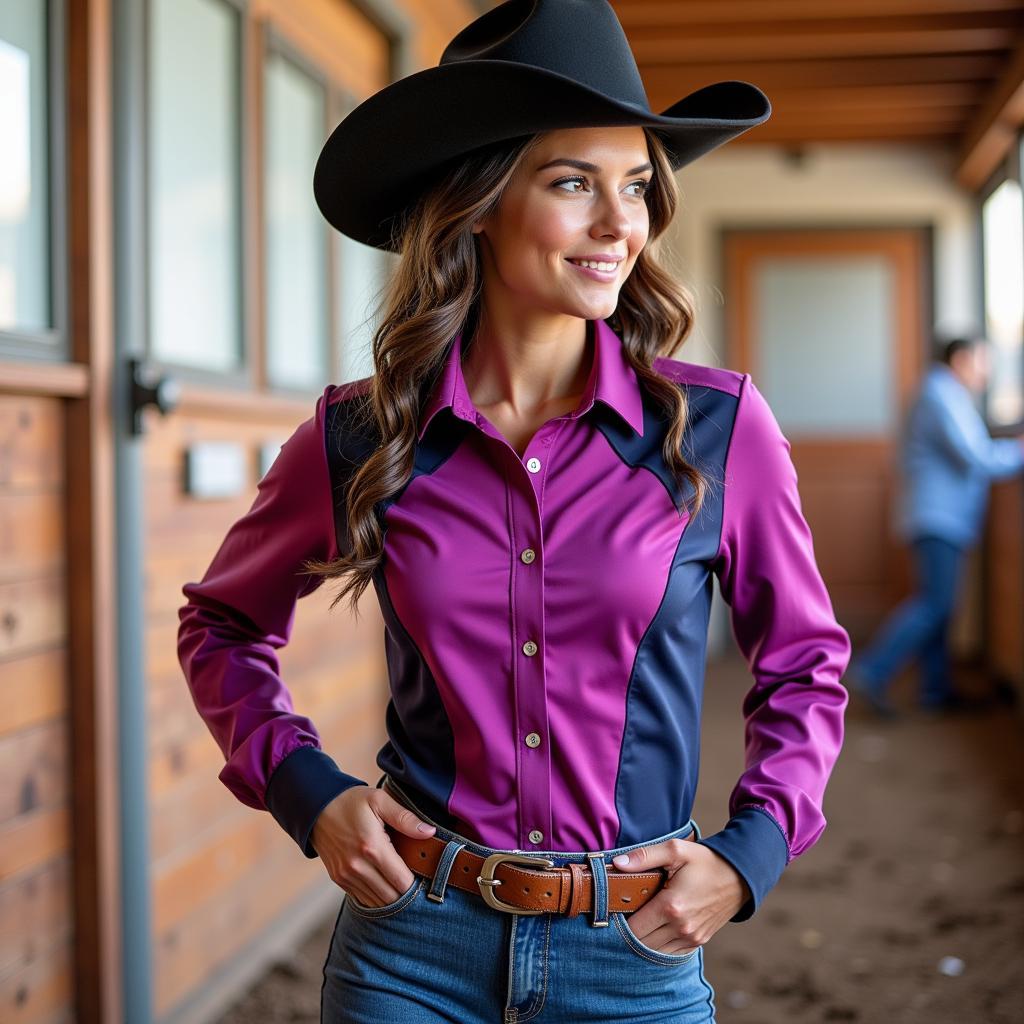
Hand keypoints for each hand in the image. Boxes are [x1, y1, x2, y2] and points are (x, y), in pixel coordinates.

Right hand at [311, 786, 436, 906]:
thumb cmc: (352, 801)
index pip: (402, 882)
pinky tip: (385, 884)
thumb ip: (405, 818)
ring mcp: (347, 876)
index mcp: (372, 847)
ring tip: (402, 883)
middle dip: (407, 893)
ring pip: (377, 902)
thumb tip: (429, 832)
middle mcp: (358, 866)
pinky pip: (363, 899)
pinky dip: (376, 896)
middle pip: (391, 897)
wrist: (316, 807)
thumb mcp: (380, 801)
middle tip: (417, 882)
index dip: (417, 884)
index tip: (425, 877)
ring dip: (392, 897)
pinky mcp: (339, 879)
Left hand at [610, 838, 751, 955]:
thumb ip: (644, 856)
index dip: (620, 921)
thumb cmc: (705, 861)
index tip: (616, 909)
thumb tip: (617, 863)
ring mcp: (691, 938)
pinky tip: (655, 927)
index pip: (634, 928)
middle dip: (629, 931)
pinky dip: (659, 944)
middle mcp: (681, 927)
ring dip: (644, 939)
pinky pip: (670, 952)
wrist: (739, 877)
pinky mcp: (698, 941)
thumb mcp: (675, 850)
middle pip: (642, 943)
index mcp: (671, 906)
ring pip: (655, 951)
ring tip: (639, 919)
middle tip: (624, 914)